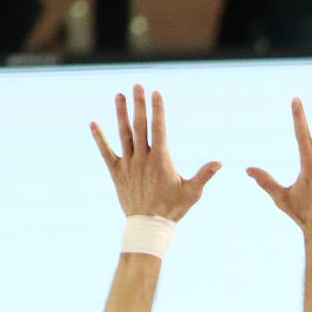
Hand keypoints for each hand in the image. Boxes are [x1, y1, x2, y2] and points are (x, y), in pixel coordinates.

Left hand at [90, 86, 220, 220]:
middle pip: (140, 125)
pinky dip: (99, 137)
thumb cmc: (173, 209)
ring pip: (123, 134)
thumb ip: (204, 175)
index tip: (156, 93)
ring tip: (120, 96)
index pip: (159, 128)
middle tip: (137, 86)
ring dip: (121, 114)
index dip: (157, 109)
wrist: (148, 225)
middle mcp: (142, 158)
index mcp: (161, 160)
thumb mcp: (192, 192)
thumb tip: (219, 162)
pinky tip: (93, 123)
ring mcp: (128, 164)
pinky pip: (105, 151)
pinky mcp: (116, 171)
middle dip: (139, 104)